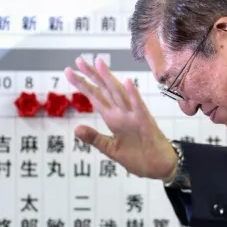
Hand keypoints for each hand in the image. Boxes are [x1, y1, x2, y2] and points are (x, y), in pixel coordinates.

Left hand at [64, 56, 178, 180]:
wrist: (158, 167)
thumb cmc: (137, 157)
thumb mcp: (111, 149)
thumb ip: (94, 138)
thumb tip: (75, 129)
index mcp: (113, 118)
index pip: (95, 96)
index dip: (83, 84)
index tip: (68, 71)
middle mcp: (122, 112)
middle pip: (105, 89)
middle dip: (92, 75)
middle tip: (78, 60)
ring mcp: (133, 115)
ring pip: (119, 93)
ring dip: (109, 78)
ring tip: (99, 63)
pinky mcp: (145, 122)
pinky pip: (138, 106)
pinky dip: (133, 95)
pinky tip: (127, 82)